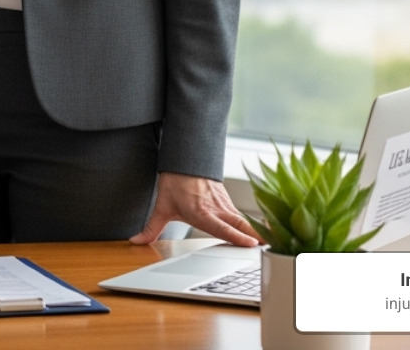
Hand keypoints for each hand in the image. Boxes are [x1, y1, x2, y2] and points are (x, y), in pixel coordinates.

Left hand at [129, 172, 259, 246]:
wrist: (184, 159)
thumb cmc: (174, 182)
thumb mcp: (162, 206)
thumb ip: (151, 228)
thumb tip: (135, 240)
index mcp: (200, 212)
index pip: (221, 226)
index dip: (236, 236)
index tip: (250, 243)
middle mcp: (216, 209)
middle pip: (240, 225)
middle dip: (256, 237)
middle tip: (271, 250)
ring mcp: (224, 205)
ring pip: (245, 220)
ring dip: (259, 232)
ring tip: (274, 246)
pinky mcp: (228, 202)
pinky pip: (243, 216)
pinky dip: (254, 226)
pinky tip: (264, 236)